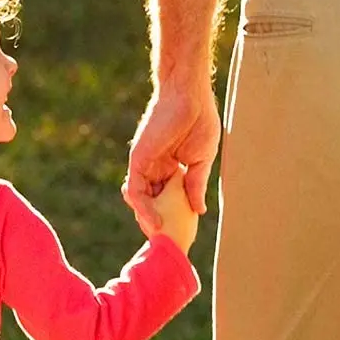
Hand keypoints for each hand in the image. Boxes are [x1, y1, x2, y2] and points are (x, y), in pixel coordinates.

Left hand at [123, 80, 220, 235]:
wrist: (189, 95)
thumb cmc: (200, 120)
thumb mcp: (203, 159)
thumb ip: (197, 184)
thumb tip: (199, 211)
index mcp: (174, 168)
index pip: (170, 199)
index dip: (175, 217)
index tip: (182, 234)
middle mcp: (157, 169)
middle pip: (154, 203)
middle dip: (160, 224)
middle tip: (169, 243)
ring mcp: (146, 166)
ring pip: (142, 202)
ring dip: (150, 221)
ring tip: (163, 237)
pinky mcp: (138, 161)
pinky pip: (136, 192)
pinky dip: (143, 209)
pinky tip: (156, 222)